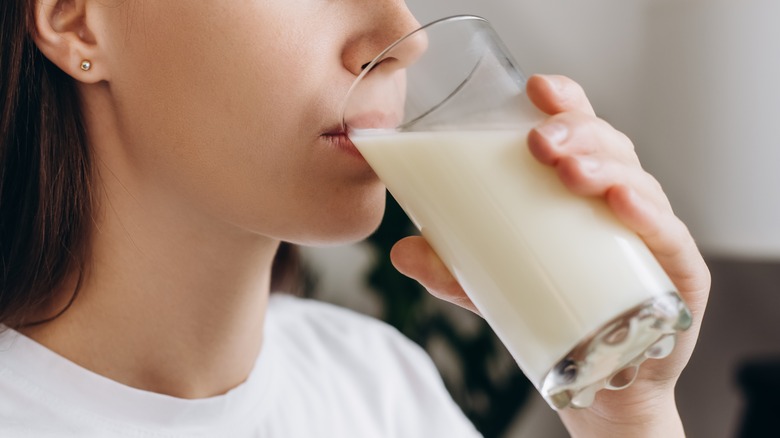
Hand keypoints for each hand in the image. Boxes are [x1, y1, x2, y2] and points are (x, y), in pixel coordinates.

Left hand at [390, 74, 710, 436]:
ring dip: (606, 167)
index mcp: (582, 190)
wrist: (603, 380)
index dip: (566, 101)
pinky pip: (670, 238)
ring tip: (569, 170)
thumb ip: (452, 270)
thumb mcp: (493, 287)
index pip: (581, 131)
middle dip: (576, 133)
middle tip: (539, 142)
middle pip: (609, 147)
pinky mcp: (677, 275)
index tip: (536, 87)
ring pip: (639, 182)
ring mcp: (652, 235)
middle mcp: (622, 201)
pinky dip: (649, 217)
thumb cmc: (554, 312)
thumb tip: (401, 251)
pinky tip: (622, 204)